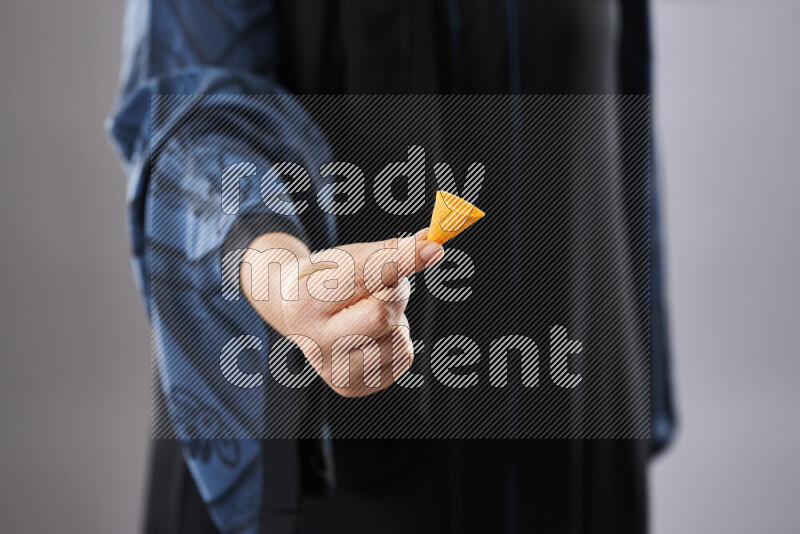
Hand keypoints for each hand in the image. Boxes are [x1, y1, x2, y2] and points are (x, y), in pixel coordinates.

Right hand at [242, 229, 442, 396]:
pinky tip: (374, 332)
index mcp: (305, 303)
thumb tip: (432, 244)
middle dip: (397, 292)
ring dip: (398, 317)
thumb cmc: (324, 279)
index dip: (401, 261)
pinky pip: (404, 358)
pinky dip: (398, 338)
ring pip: (399, 339)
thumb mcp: (346, 258)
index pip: (364, 278)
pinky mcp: (352, 387)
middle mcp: (316, 343)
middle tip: (390, 281)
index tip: (432, 248)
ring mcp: (333, 370)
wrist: (294, 314)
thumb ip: (388, 252)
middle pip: (382, 316)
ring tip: (371, 309)